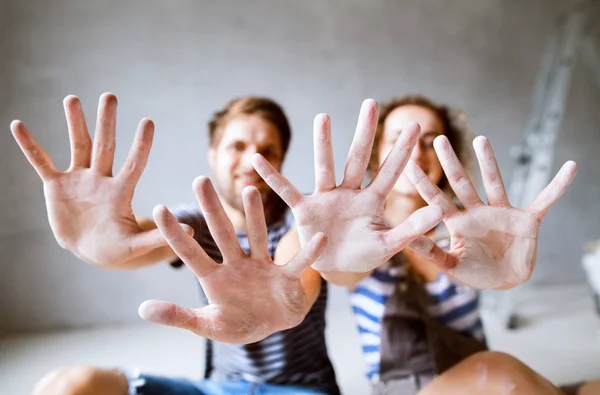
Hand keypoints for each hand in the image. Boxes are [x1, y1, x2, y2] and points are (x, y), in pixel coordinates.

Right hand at [10, 93, 180, 267]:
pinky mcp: (56, 186)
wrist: (90, 250)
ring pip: (77, 146)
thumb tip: (192, 229)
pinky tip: (18, 125)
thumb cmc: (117, 248)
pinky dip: (30, 146)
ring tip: (72, 98)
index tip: (148, 121)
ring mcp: (78, 180)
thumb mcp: (136, 246)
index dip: (141, 145)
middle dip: (106, 122)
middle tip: (110, 96)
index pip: (134, 164)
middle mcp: (101, 179)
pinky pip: (42, 162)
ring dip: (74, 123)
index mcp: (121, 192)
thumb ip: (159, 236)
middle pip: (105, 146)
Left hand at [139, 177, 327, 343]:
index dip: (175, 234)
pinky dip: (308, 253)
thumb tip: (142, 308)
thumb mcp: (207, 325)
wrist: (273, 328)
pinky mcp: (286, 277)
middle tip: (199, 180)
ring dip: (255, 216)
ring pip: (257, 237)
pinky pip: (297, 263)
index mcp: (214, 278)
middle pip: (222, 234)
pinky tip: (319, 237)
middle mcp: (237, 265)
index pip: (190, 253)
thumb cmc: (239, 323)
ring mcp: (262, 267)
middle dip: (211, 208)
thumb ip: (178, 316)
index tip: (159, 208)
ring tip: (250, 190)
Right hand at [251, 99, 442, 272]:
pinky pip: (287, 191)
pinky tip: (257, 161)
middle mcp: (349, 192)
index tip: (415, 125)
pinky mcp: (305, 210)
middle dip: (364, 132)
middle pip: (358, 158)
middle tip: (370, 103)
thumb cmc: (363, 255)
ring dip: (324, 143)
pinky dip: (273, 177)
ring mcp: (326, 198)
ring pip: (325, 167)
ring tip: (324, 116)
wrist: (334, 268)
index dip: (402, 150)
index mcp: (372, 201)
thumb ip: (411, 229)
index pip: (390, 171)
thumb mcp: (389, 244)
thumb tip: (439, 212)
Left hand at [405, 135, 577, 289]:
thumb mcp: (451, 266)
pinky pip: (545, 200)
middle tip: (438, 139)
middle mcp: (477, 212)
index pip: (436, 199)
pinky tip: (570, 167)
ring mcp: (501, 213)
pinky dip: (558, 186)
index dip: (423, 183)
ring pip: (493, 182)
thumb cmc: (476, 273)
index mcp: (457, 223)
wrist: (505, 281)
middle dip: (450, 162)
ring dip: (488, 162)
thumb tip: (408, 242)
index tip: (408, 164)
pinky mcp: (526, 220)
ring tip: (480, 139)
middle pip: (461, 183)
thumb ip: (432, 254)